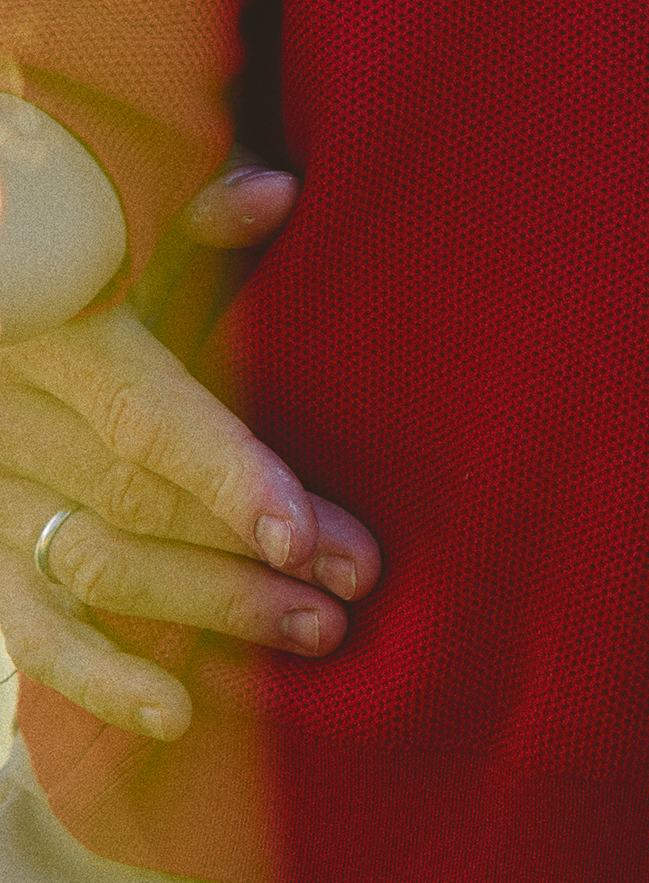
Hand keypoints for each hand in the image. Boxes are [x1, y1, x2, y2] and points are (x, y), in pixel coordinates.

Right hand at [0, 161, 380, 741]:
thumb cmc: (76, 264)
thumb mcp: (123, 235)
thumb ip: (195, 226)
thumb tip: (279, 190)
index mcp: (62, 333)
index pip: (151, 419)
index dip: (230, 476)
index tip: (305, 534)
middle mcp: (15, 417)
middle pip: (140, 503)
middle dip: (254, 550)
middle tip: (361, 577)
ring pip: (99, 568)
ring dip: (210, 608)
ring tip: (319, 630)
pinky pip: (27, 628)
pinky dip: (96, 676)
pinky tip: (178, 711)